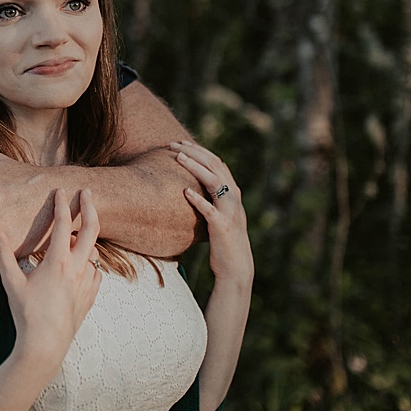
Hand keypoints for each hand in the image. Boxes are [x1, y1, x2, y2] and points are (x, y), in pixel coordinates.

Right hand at [0, 188, 103, 365]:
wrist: (45, 344)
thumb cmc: (27, 314)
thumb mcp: (11, 282)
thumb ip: (2, 253)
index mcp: (58, 261)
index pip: (63, 223)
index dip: (62, 203)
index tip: (61, 189)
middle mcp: (78, 268)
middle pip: (92, 228)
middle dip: (90, 207)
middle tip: (88, 192)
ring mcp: (88, 281)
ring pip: (94, 251)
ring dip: (86, 239)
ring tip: (75, 233)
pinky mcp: (91, 295)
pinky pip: (95, 271)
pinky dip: (89, 262)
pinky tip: (79, 264)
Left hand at [174, 142, 253, 288]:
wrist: (236, 267)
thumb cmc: (224, 241)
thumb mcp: (221, 215)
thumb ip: (214, 199)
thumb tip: (194, 186)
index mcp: (232, 193)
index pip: (217, 163)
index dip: (199, 150)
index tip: (181, 143)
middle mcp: (233, 198)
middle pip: (215, 166)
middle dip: (194, 152)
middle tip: (174, 144)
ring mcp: (229, 211)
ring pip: (214, 181)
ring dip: (195, 167)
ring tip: (178, 157)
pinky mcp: (222, 226)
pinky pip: (209, 209)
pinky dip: (197, 199)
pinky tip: (184, 191)